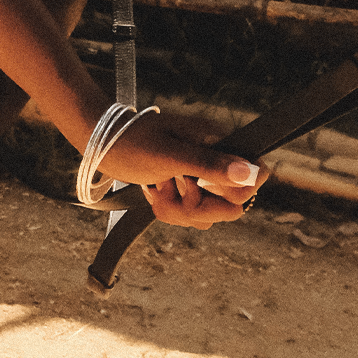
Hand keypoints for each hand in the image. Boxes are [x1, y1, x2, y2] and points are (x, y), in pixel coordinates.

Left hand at [96, 110, 263, 228]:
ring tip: (157, 185)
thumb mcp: (170, 153)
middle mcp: (215, 161)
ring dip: (177, 208)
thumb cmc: (133, 140)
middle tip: (170, 184)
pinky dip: (169, 209)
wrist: (102, 142)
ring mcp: (201, 178)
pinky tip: (154, 190)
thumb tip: (249, 172)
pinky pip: (190, 217)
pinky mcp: (186, 191)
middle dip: (196, 206)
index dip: (236, 192)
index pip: (255, 176)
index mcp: (218, 142)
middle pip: (231, 207)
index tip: (203, 186)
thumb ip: (209, 164)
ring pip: (207, 216)